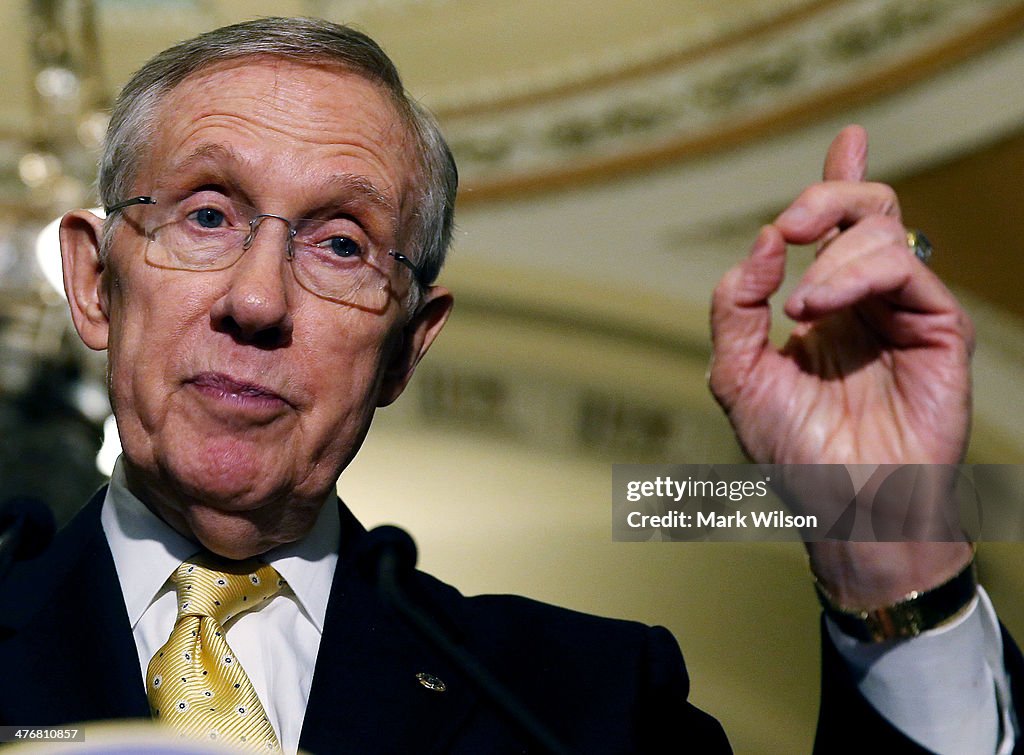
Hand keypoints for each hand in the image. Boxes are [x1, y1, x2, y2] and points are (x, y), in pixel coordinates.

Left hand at [708, 125, 974, 603]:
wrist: (842, 506)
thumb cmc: (790, 452)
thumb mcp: (737, 375)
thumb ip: (735, 306)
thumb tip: (762, 242)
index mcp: (825, 307)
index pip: (835, 231)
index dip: (840, 181)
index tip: (848, 138)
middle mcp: (866, 302)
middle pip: (865, 212)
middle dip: (827, 196)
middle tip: (793, 220)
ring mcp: (905, 312)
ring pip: (884, 231)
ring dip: (831, 253)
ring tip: (801, 305)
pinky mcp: (939, 330)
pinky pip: (906, 268)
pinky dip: (856, 273)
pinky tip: (818, 305)